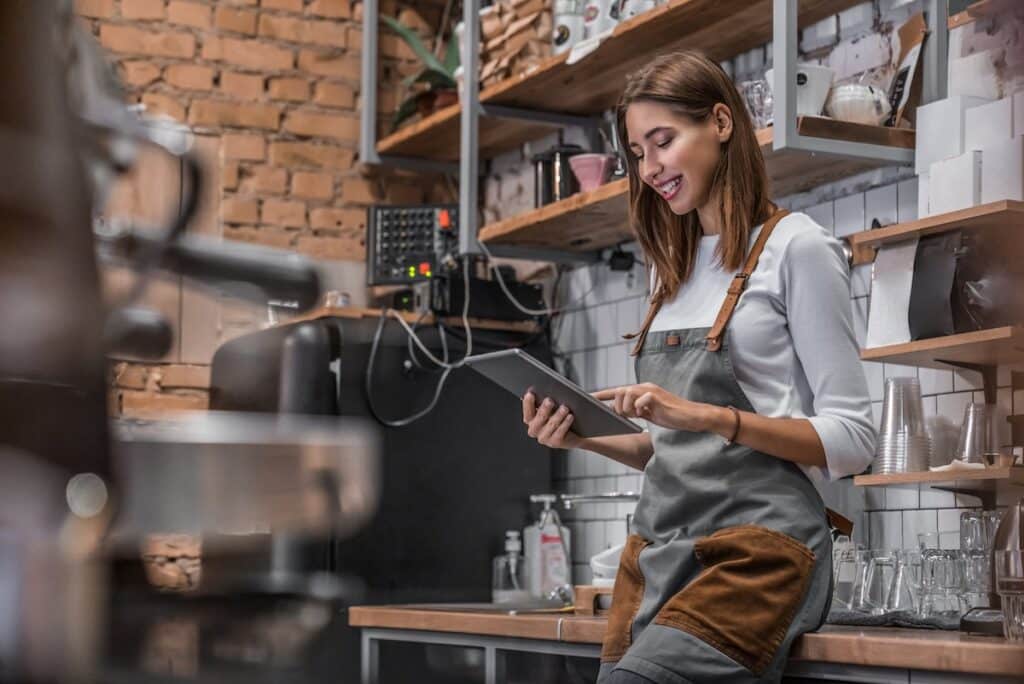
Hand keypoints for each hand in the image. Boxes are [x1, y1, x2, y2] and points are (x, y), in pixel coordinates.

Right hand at [522, 391, 582, 448]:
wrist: (574, 434)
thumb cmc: (560, 417)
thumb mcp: (552, 408)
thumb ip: (545, 401)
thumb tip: (546, 389)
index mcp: (530, 420)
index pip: (527, 412)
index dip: (527, 403)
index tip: (530, 394)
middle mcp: (534, 430)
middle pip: (537, 420)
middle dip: (543, 410)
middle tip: (550, 400)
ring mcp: (544, 438)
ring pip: (550, 426)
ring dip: (557, 416)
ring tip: (564, 407)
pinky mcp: (555, 443)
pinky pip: (559, 433)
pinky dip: (565, 424)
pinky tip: (570, 417)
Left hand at [592, 383, 713, 431]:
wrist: (692, 416)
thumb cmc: (671, 416)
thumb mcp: (649, 413)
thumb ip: (635, 411)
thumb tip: (619, 413)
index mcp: (640, 390)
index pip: (616, 390)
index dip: (601, 394)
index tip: (588, 398)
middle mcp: (643, 387)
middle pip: (618, 392)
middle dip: (618, 407)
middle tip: (631, 416)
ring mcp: (650, 390)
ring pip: (625, 395)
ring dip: (628, 409)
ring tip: (639, 416)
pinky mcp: (656, 396)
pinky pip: (638, 401)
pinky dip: (639, 410)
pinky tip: (647, 415)